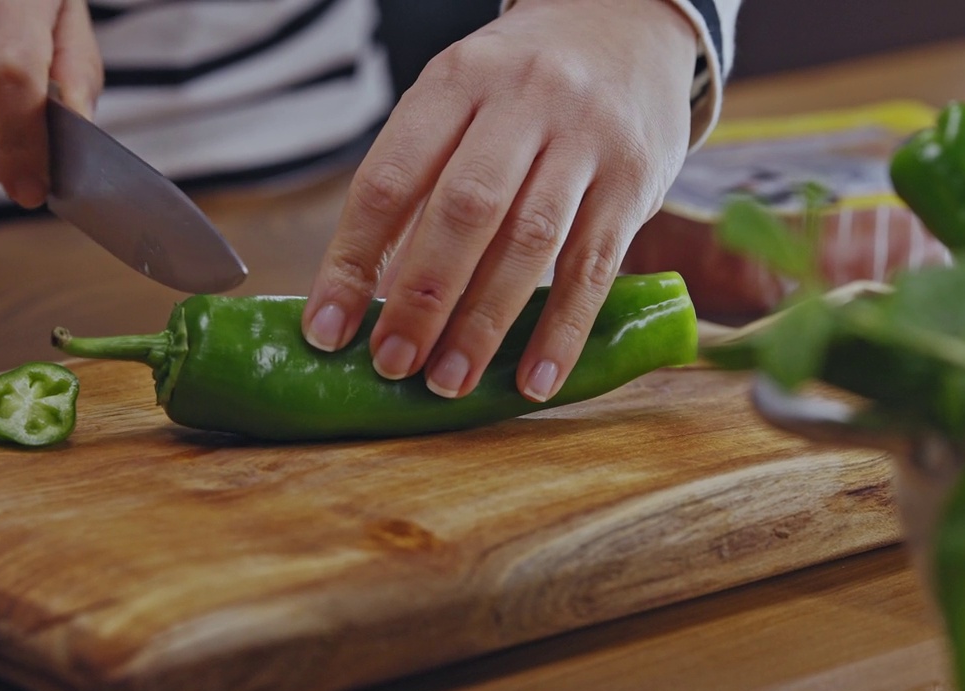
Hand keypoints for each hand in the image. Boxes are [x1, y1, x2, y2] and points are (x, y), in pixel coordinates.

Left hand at [302, 0, 697, 401]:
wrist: (628, 23)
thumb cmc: (522, 84)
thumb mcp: (461, 100)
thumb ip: (422, 183)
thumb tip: (377, 296)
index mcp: (457, 81)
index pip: (389, 180)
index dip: (352, 261)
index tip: (327, 330)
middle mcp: (524, 100)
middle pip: (463, 212)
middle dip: (421, 298)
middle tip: (392, 362)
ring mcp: (586, 138)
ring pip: (529, 243)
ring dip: (484, 324)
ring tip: (449, 380)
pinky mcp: (637, 179)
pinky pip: (595, 267)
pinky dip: (561, 332)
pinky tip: (534, 381)